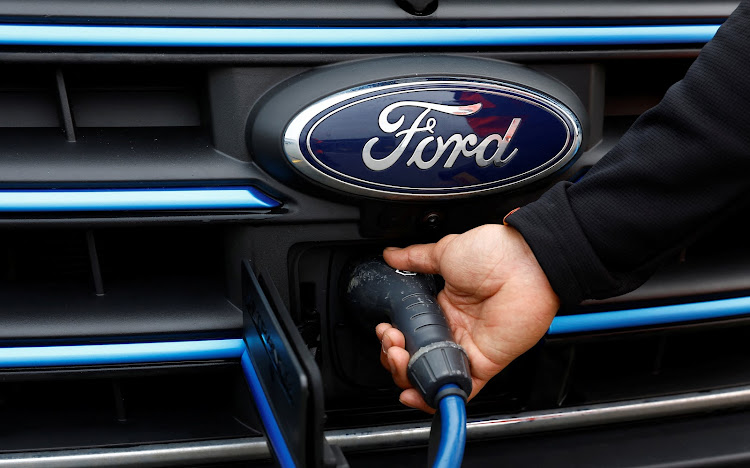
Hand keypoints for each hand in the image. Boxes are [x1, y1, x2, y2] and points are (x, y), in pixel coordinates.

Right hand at [375, 224, 558, 412]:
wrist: (524, 261)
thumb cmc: (494, 253)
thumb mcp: (445, 252)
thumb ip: (415, 258)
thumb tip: (391, 255)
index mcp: (444, 307)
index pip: (411, 334)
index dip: (393, 337)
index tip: (385, 329)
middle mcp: (455, 330)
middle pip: (417, 358)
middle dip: (394, 356)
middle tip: (391, 342)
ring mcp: (469, 348)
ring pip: (432, 375)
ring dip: (407, 375)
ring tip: (398, 358)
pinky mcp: (484, 363)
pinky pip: (459, 388)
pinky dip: (435, 396)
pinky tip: (414, 392)